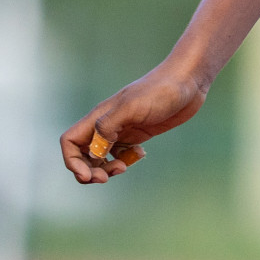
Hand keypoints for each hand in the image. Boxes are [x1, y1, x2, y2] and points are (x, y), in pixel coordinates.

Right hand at [59, 62, 208, 183]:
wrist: (188, 80)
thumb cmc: (161, 90)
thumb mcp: (132, 107)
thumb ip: (109, 125)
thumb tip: (94, 149)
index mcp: (100, 116)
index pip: (70, 142)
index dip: (73, 162)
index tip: (89, 175)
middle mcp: (108, 123)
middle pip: (84, 154)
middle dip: (89, 170)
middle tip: (106, 179)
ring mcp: (123, 128)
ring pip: (102, 156)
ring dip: (106, 168)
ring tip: (124, 168)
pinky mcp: (139, 133)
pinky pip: (123, 153)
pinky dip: (126, 160)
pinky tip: (141, 155)